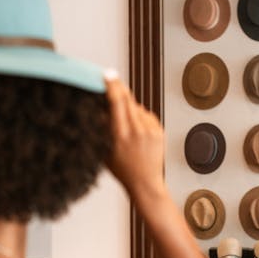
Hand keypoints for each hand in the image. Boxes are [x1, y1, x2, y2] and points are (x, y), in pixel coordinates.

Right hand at [104, 74, 165, 195]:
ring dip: (129, 107)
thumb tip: (99, 106)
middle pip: (127, 99)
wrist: (145, 182)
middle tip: (111, 80)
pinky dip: (140, 117)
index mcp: (120, 135)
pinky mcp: (159, 131)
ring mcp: (150, 130)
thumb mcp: (105, 150)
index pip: (117, 102)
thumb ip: (102, 128)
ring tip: (125, 126)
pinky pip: (146, 115)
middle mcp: (136, 130)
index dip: (112, 86)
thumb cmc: (122, 169)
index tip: (107, 75)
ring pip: (136, 107)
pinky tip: (136, 131)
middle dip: (118, 88)